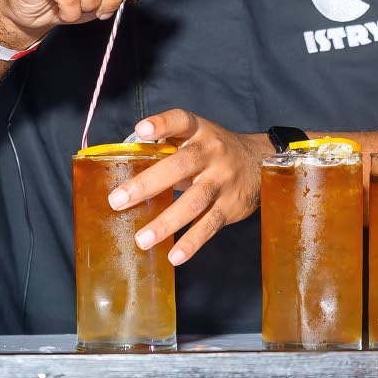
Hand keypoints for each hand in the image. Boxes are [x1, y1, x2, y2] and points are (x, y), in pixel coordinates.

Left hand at [107, 109, 272, 265]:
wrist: (259, 162)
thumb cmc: (214, 151)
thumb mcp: (196, 137)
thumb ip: (167, 147)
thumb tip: (124, 165)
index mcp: (199, 131)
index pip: (180, 121)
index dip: (161, 124)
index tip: (142, 130)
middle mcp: (212, 152)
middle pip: (180, 166)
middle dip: (147, 184)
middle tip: (118, 200)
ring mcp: (222, 180)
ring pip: (194, 201)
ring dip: (166, 222)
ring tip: (142, 239)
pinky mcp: (230, 205)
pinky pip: (209, 224)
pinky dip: (192, 242)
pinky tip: (174, 256)